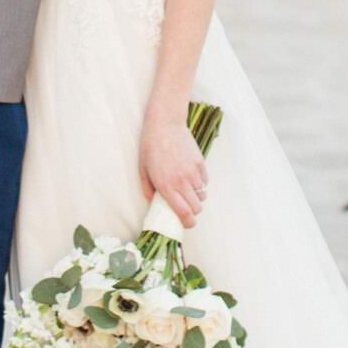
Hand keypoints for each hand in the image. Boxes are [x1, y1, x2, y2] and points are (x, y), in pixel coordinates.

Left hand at [139, 109, 208, 230]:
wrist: (165, 123)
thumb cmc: (150, 146)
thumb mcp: (143, 169)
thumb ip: (148, 189)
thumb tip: (154, 202)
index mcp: (166, 185)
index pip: (183, 212)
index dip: (188, 222)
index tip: (188, 224)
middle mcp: (181, 181)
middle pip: (196, 207)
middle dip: (194, 212)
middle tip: (187, 208)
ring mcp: (192, 172)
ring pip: (202, 195)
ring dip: (197, 197)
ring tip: (188, 191)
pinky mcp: (200, 162)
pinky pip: (205, 181)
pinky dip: (200, 183)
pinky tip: (192, 177)